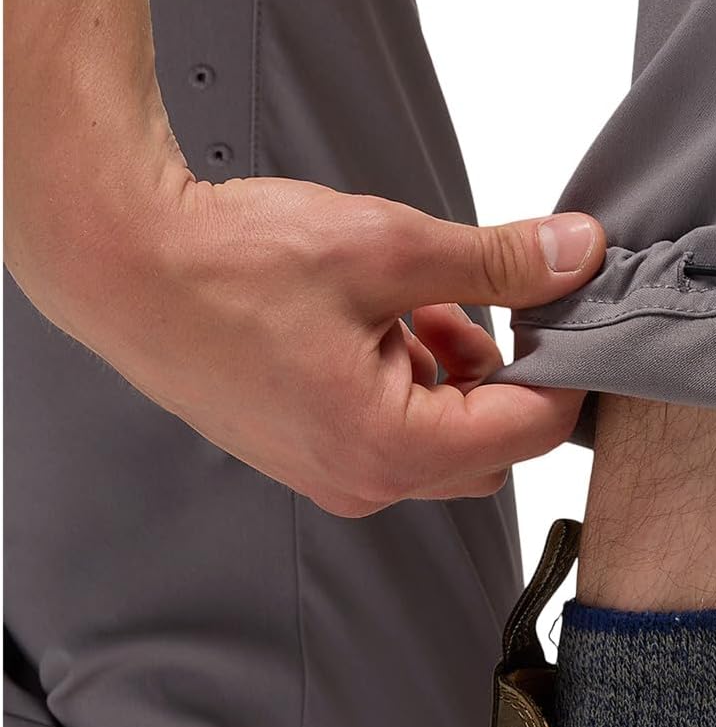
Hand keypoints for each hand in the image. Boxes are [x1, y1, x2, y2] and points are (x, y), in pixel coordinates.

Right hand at [17, 171, 604, 515]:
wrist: (125, 261)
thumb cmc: (234, 262)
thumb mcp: (391, 247)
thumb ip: (500, 261)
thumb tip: (578, 254)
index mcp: (386, 448)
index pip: (532, 431)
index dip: (567, 365)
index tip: (571, 306)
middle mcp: (359, 480)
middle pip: (492, 446)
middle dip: (508, 371)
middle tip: (492, 294)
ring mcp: (328, 469)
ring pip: (443, 432)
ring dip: (456, 367)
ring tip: (417, 295)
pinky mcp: (306, 446)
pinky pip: (394, 424)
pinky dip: (411, 370)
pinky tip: (383, 312)